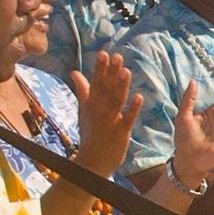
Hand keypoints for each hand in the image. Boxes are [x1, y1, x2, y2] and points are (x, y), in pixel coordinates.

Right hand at [70, 50, 141, 175]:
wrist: (91, 161)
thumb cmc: (90, 134)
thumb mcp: (84, 110)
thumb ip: (82, 90)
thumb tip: (75, 72)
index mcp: (91, 104)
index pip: (96, 83)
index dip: (101, 68)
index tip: (105, 53)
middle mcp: (99, 111)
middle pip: (106, 89)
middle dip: (111, 73)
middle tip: (118, 56)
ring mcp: (109, 122)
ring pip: (116, 101)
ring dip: (121, 87)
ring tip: (126, 71)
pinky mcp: (120, 133)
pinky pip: (127, 119)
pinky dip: (132, 109)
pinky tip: (138, 97)